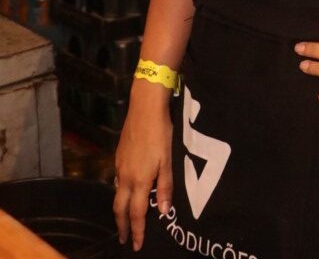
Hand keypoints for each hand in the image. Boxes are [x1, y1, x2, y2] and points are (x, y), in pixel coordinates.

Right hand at [113, 84, 172, 251]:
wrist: (144, 108)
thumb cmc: (160, 133)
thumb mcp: (168, 160)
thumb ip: (165, 186)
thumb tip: (163, 211)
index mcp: (139, 180)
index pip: (135, 213)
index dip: (136, 231)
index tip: (136, 245)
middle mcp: (125, 176)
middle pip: (119, 208)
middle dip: (121, 225)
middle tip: (123, 238)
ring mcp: (119, 165)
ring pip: (116, 194)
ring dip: (120, 209)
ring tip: (125, 219)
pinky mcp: (118, 155)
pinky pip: (117, 180)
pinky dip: (120, 192)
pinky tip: (126, 190)